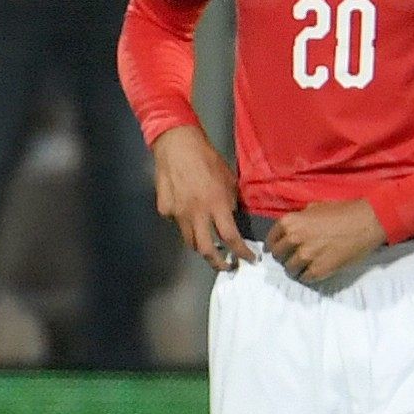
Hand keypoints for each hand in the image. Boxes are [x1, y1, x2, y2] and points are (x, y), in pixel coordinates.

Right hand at [153, 124, 254, 270]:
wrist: (177, 146)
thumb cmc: (207, 159)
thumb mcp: (228, 180)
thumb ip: (229, 202)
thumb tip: (230, 218)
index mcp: (216, 205)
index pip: (230, 237)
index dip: (241, 252)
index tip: (250, 259)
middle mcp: (196, 213)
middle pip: (205, 249)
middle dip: (218, 263)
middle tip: (227, 266)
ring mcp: (177, 213)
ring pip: (189, 240)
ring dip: (201, 246)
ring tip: (210, 246)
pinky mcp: (164, 209)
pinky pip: (177, 224)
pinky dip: (185, 225)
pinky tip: (189, 216)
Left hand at [265, 198, 388, 284]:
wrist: (367, 222)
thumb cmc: (344, 211)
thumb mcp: (317, 207)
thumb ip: (301, 218)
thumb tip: (294, 227)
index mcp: (291, 222)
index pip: (272, 239)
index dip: (274, 245)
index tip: (277, 249)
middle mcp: (294, 239)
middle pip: (279, 256)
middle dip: (285, 257)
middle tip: (293, 257)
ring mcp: (306, 256)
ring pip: (290, 269)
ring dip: (296, 268)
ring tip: (305, 266)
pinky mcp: (319, 270)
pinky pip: (305, 278)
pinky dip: (308, 276)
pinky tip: (315, 271)